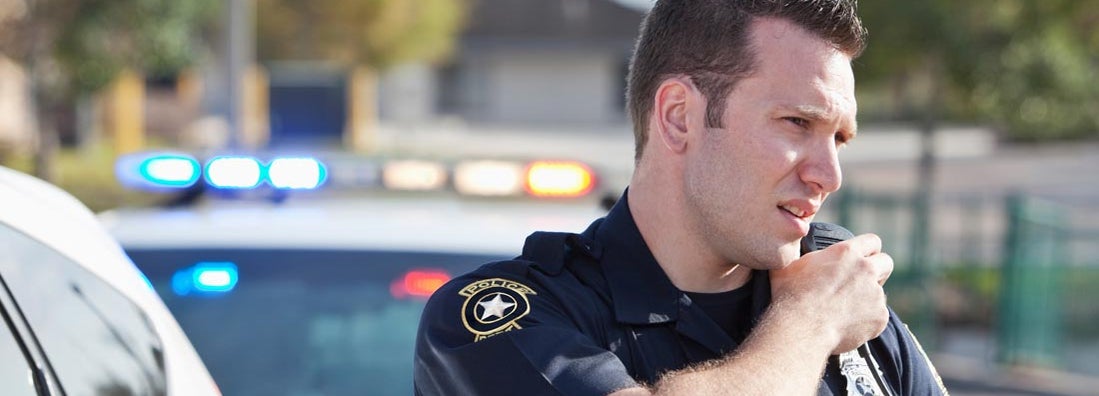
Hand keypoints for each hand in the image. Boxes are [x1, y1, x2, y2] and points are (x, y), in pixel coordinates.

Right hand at [769, 233, 892, 353]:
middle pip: (886, 262)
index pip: (872, 241)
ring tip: (846, 309)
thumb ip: (804, 255)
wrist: (800, 328)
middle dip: (877, 270)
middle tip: (861, 281)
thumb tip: (795, 250)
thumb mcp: (791, 265)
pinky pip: (878, 316)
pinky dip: (867, 320)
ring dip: (868, 298)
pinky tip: (849, 324)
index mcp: (847, 253)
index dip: (868, 249)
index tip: (863, 257)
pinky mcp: (880, 317)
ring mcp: (876, 294)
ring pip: (880, 293)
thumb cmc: (790, 296)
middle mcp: (866, 270)